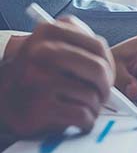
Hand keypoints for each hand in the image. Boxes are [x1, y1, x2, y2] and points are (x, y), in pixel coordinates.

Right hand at [0, 17, 114, 136]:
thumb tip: (109, 60)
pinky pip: (83, 115)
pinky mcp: (40, 107)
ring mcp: (39, 80)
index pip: (98, 46)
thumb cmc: (37, 72)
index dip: (109, 64)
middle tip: (104, 94)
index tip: (107, 74)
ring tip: (85, 106)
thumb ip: (79, 42)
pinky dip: (87, 120)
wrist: (3, 97)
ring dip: (94, 105)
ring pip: (92, 94)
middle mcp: (41, 52)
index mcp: (49, 31)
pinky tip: (80, 119)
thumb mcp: (51, 44)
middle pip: (98, 69)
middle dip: (106, 86)